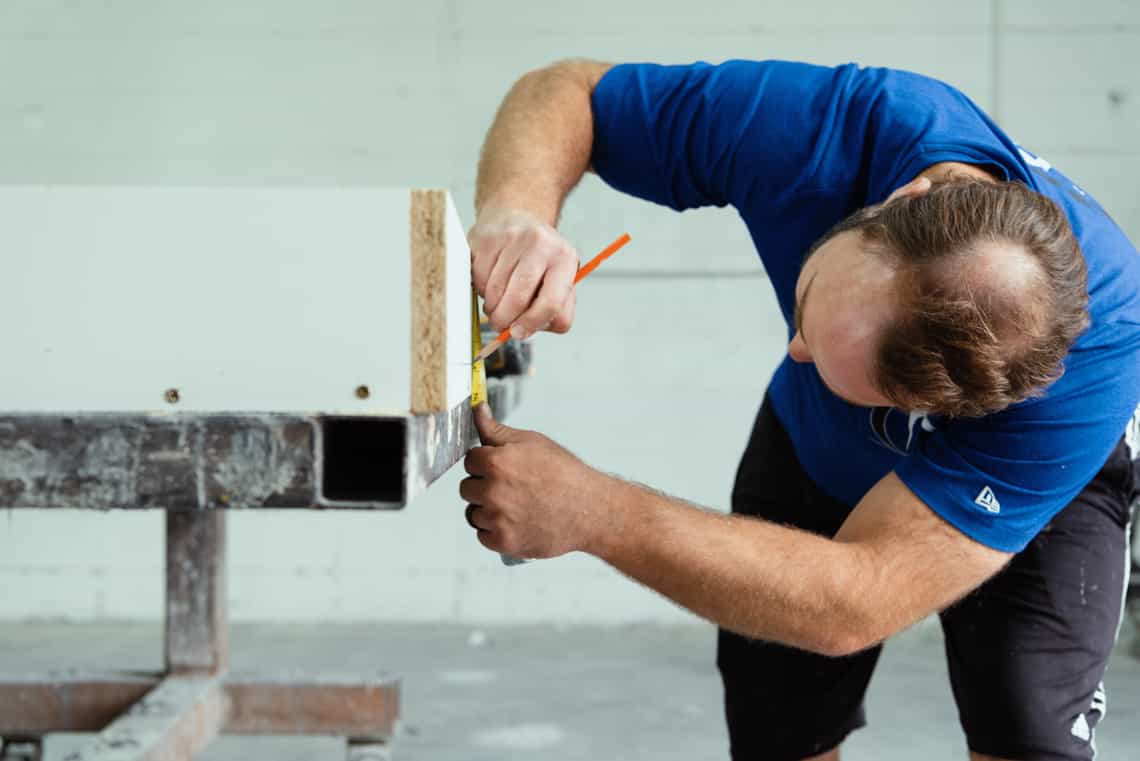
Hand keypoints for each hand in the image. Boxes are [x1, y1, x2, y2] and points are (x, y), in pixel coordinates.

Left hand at [460, 404, 612, 558]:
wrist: (591, 509)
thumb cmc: (564, 474)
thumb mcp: (532, 442)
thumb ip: (496, 429)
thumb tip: (477, 409)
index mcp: (497, 463)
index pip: (470, 460)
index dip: (486, 462)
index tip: (503, 468)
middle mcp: (493, 491)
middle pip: (466, 488)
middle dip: (483, 486)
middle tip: (511, 487)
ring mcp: (498, 519)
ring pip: (474, 513)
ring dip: (488, 510)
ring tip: (517, 505)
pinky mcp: (504, 542)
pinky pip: (483, 536)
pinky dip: (496, 531)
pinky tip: (515, 522)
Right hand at [467, 204, 578, 338]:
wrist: (515, 217)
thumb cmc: (539, 258)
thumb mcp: (558, 280)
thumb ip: (553, 311)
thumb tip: (523, 332)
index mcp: (565, 258)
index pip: (551, 303)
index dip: (532, 324)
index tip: (519, 333)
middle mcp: (541, 243)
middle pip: (517, 299)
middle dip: (505, 320)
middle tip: (500, 324)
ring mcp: (511, 238)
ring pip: (494, 291)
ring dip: (491, 306)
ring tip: (497, 301)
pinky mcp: (486, 238)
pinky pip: (478, 279)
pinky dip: (481, 290)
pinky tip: (489, 282)